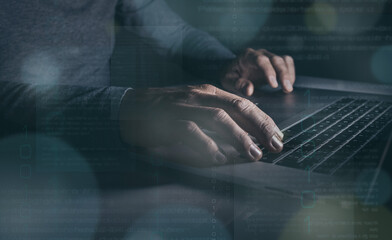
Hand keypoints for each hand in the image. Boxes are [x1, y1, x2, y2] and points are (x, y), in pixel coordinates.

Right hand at [119, 84, 283, 166]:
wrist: (132, 105)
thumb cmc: (167, 110)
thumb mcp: (196, 107)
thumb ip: (218, 117)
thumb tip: (244, 134)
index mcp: (209, 92)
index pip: (244, 103)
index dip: (264, 120)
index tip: (278, 135)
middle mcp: (200, 95)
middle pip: (238, 107)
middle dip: (261, 126)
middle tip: (275, 144)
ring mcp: (185, 105)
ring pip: (218, 118)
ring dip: (239, 137)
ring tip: (254, 154)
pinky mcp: (169, 119)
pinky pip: (192, 132)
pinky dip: (207, 146)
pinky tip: (218, 159)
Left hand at [221, 48, 295, 95]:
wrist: (234, 73)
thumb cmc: (231, 77)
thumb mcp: (228, 81)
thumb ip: (238, 84)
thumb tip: (249, 90)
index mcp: (247, 56)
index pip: (260, 60)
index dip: (269, 71)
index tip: (273, 85)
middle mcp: (260, 53)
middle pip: (275, 59)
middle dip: (283, 74)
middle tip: (287, 89)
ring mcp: (269, 57)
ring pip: (284, 60)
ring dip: (289, 74)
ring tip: (288, 89)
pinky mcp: (276, 63)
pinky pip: (287, 63)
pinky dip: (291, 73)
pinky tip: (288, 85)